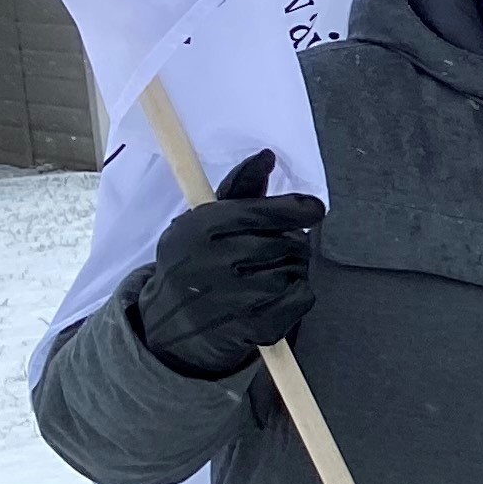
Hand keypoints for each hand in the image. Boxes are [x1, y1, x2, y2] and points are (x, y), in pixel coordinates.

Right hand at [136, 152, 325, 379]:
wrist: (170, 326)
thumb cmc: (196, 264)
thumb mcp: (205, 224)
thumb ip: (240, 190)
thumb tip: (267, 156)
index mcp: (198, 229)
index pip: (262, 212)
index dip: (296, 209)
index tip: (312, 209)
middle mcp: (212, 262)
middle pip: (288, 242)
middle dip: (291, 243)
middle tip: (273, 252)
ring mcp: (232, 298)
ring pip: (297, 270)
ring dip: (293, 270)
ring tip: (266, 275)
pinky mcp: (252, 326)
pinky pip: (302, 298)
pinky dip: (298, 295)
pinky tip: (275, 296)